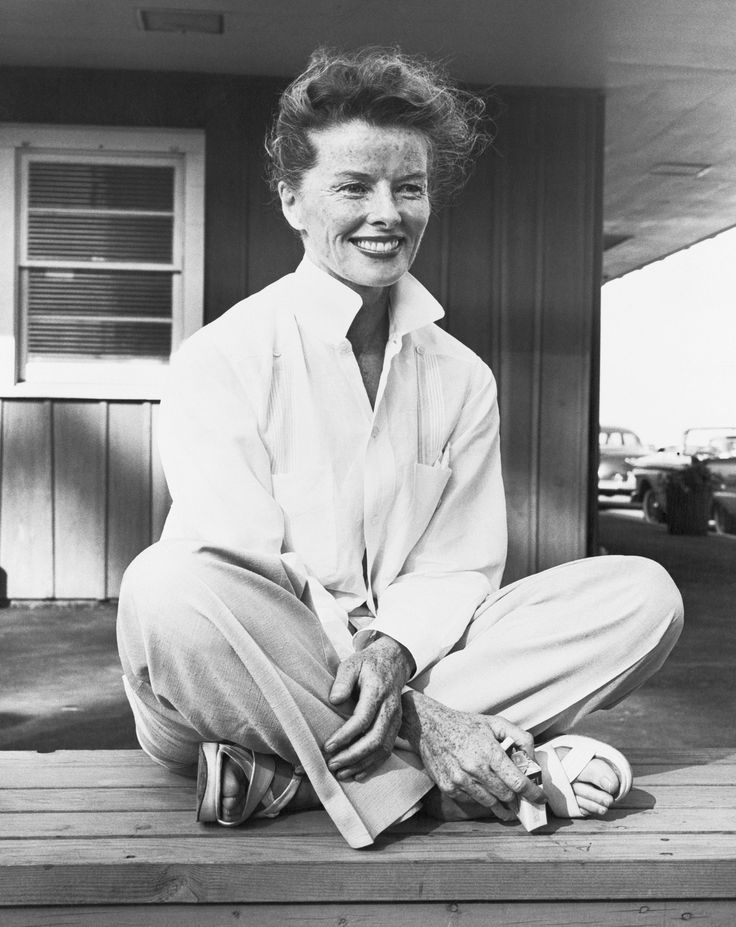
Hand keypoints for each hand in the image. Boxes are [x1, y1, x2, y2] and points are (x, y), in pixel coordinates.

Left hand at [323, 635, 414, 780]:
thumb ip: (342, 680)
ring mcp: (396, 718)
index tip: (328, 747)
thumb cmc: (367, 664)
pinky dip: (373, 765)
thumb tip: (335, 701)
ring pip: (383, 748)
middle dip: (352, 756)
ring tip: (341, 773)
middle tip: (332, 764)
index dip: (345, 736)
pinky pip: (388, 750)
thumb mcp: (351, 664)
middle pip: (375, 739)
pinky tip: (357, 774)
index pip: (362, 719)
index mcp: (377, 691)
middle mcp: (390, 708)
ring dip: (361, 764)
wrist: (393, 661)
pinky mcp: (396, 726)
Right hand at [401, 691, 543, 820]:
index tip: (540, 799)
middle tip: (523, 800)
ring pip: (490, 802)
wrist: (430, 727)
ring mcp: (460, 780)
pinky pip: (472, 801)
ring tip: (507, 803)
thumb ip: (520, 737)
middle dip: (517, 800)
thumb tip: (532, 758)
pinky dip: (481, 798)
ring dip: (501, 804)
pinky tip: (483, 790)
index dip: (532, 793)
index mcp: (489, 752)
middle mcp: (475, 768)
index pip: (517, 782)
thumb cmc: (466, 725)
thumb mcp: (495, 723)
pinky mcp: (449, 788)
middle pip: (506, 796)